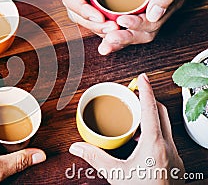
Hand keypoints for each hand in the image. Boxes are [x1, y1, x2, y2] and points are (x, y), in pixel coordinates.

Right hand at [52, 0, 131, 39]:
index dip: (84, 13)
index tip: (100, 20)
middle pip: (77, 9)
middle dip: (92, 23)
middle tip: (111, 31)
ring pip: (86, 9)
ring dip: (99, 22)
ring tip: (115, 29)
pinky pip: (98, 3)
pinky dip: (105, 13)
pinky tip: (116, 19)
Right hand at [69, 74, 184, 183]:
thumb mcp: (116, 175)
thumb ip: (95, 158)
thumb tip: (76, 147)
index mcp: (155, 144)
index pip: (150, 108)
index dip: (145, 90)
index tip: (141, 77)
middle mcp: (168, 146)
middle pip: (162, 113)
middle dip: (148, 100)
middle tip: (135, 94)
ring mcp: (175, 155)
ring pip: (166, 126)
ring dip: (152, 117)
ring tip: (135, 117)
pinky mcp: (176, 163)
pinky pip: (166, 139)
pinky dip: (155, 133)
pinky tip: (141, 142)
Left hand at [99, 0, 187, 53]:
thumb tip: (154, 16)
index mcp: (167, 1)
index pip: (151, 27)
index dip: (134, 31)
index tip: (119, 27)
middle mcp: (155, 4)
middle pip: (139, 32)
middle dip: (122, 40)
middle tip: (107, 45)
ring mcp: (142, 1)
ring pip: (127, 26)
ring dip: (114, 35)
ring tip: (102, 40)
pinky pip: (119, 13)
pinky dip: (109, 21)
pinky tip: (99, 22)